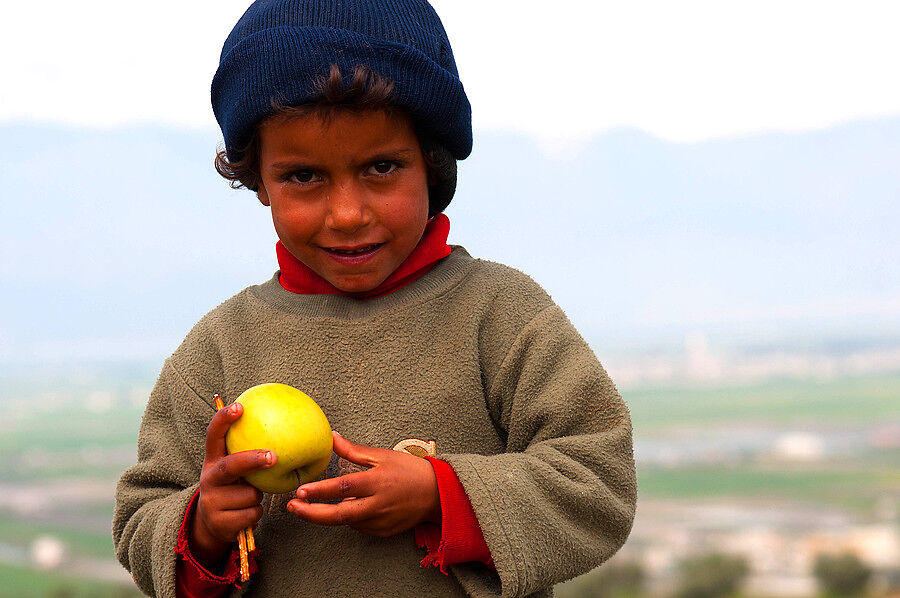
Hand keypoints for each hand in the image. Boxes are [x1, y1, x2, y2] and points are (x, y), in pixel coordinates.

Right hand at [190, 402, 275, 566]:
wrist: (212, 524)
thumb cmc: (233, 487)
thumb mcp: (235, 469)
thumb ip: (248, 452)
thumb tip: (285, 426)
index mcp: (212, 461)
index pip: (214, 435)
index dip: (224, 419)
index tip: (240, 406)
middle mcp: (208, 479)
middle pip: (230, 467)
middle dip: (252, 460)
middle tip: (273, 456)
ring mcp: (211, 501)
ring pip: (250, 494)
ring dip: (258, 496)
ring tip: (249, 497)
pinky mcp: (219, 523)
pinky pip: (252, 514)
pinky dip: (256, 513)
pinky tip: (246, 514)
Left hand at [286, 432, 440, 536]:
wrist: (438, 494)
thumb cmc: (410, 470)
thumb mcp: (383, 455)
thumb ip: (354, 451)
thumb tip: (332, 437)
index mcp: (376, 482)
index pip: (343, 487)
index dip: (320, 491)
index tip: (301, 491)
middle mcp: (377, 505)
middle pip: (338, 515)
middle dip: (311, 513)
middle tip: (293, 507)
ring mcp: (380, 522)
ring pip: (347, 521)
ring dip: (335, 512)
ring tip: (337, 498)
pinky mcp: (383, 532)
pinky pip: (360, 526)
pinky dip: (353, 517)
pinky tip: (358, 505)